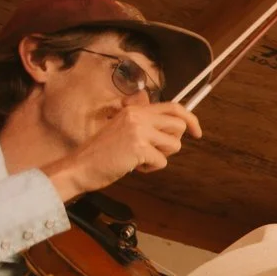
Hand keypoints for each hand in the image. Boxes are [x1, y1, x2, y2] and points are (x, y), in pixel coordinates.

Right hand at [43, 102, 200, 198]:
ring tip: (139, 158)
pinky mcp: (138, 147)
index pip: (173, 107)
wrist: (79, 167)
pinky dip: (150, 168)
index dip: (190, 118)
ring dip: (160, 156)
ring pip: (174, 144)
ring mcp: (138, 130)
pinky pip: (162, 161)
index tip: (197, 132)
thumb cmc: (102, 153)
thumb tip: (174, 121)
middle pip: (179, 126)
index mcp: (134, 109)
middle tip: (153, 150)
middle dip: (172, 142)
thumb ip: (144, 121)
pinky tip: (133, 166)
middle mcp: (137, 116)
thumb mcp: (122, 128)